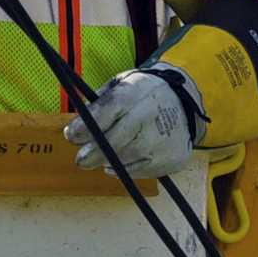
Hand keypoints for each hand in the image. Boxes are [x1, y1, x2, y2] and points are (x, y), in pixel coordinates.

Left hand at [65, 65, 205, 178]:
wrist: (185, 101)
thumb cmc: (144, 95)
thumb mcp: (122, 86)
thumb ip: (99, 105)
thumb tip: (75, 130)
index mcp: (135, 92)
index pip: (106, 112)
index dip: (86, 127)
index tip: (72, 136)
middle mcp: (151, 115)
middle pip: (116, 142)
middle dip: (94, 153)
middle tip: (81, 160)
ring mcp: (164, 139)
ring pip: (127, 159)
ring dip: (110, 161)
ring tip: (105, 157)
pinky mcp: (172, 158)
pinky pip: (141, 170)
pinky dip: (127, 168)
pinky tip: (125, 159)